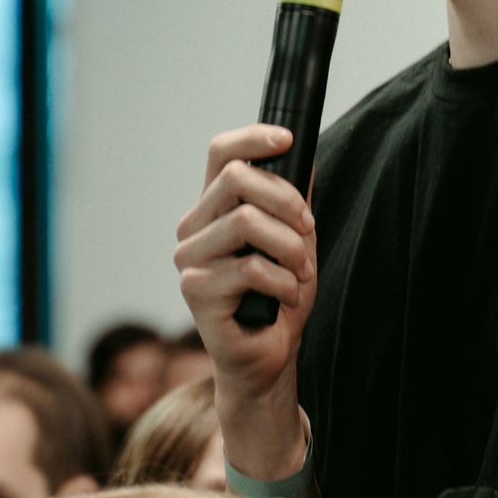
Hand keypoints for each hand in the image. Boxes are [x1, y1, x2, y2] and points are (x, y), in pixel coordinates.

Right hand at [173, 127, 315, 477]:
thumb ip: (294, 200)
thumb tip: (305, 153)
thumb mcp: (296, 240)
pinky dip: (282, 280)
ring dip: (289, 245)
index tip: (288, 139)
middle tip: (308, 228)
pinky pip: (250, 267)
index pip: (220, 153)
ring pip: (245, 222)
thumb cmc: (279, 297)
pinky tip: (285, 295)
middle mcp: (193, 229)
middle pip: (236, 178)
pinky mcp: (196, 292)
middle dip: (286, 199)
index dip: (253, 138)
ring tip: (300, 270)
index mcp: (213, 209)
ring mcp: (189, 261)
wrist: (270, 359)